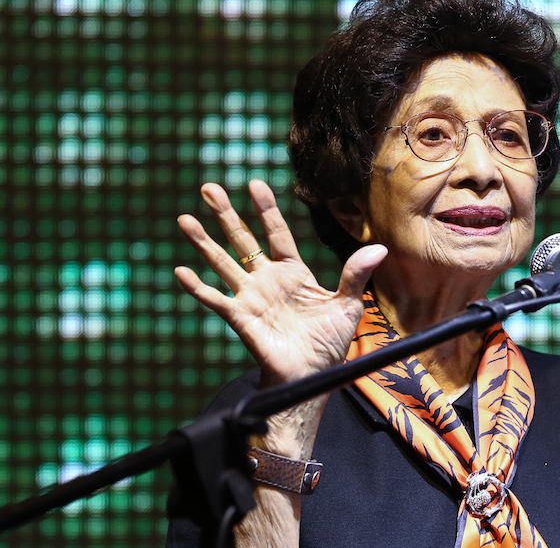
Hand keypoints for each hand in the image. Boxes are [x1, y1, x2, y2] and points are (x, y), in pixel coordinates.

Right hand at [174, 180, 385, 387]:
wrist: (311, 376)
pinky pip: (215, 299)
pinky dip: (197, 287)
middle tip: (208, 188)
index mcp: (293, 272)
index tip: (255, 184)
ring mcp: (251, 297)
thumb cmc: (329, 344)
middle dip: (226, 214)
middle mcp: (267, 280)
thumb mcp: (347, 306)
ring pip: (222, 262)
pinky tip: (180, 271)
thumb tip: (378, 248)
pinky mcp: (240, 318)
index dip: (266, 209)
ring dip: (203, 242)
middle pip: (243, 240)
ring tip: (183, 219)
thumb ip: (356, 275)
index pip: (276, 233)